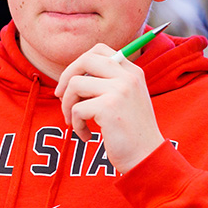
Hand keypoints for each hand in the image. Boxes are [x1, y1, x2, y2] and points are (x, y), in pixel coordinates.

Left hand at [54, 44, 163, 172]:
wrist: (147, 157)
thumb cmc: (131, 132)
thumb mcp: (125, 99)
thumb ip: (106, 83)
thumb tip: (71, 76)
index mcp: (132, 71)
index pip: (99, 50)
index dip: (79, 64)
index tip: (71, 82)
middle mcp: (127, 77)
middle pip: (85, 60)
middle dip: (66, 79)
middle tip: (61, 98)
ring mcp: (119, 90)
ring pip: (75, 84)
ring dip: (67, 106)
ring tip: (74, 122)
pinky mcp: (108, 108)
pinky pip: (77, 109)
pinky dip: (76, 125)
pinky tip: (87, 136)